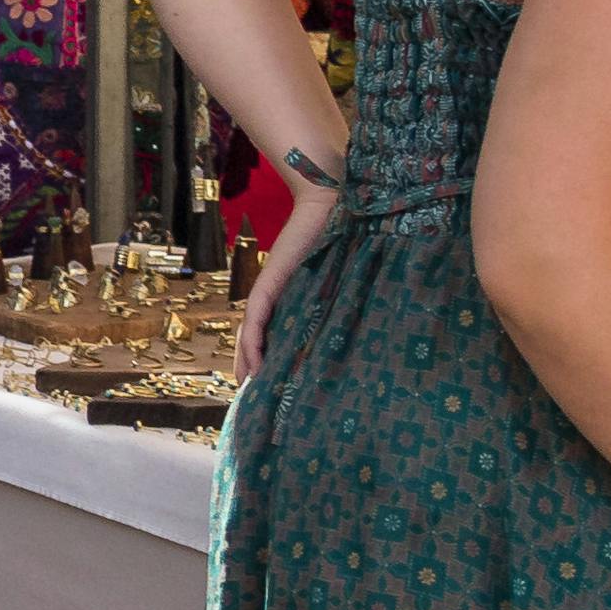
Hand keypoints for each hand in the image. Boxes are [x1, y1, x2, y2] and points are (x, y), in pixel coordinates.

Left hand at [220, 181, 339, 380]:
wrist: (326, 209)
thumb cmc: (338, 242)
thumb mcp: (338, 283)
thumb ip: (338, 305)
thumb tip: (362, 336)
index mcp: (291, 300)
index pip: (275, 337)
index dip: (271, 363)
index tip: (274, 390)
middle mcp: (276, 298)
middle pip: (257, 340)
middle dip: (255, 369)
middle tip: (256, 400)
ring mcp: (269, 291)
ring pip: (251, 335)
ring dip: (248, 362)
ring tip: (250, 389)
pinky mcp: (268, 284)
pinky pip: (256, 320)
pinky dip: (252, 344)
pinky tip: (253, 365)